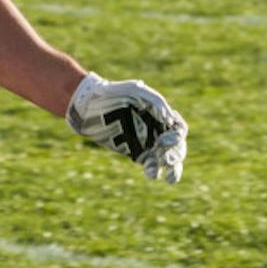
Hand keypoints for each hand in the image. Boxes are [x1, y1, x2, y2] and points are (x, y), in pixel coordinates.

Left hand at [66, 73, 187, 182]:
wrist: (87, 105)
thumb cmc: (111, 93)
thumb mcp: (133, 89)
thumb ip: (155, 100)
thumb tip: (169, 118)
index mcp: (160, 114)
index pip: (179, 128)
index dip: (177, 137)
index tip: (162, 140)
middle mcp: (156, 128)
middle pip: (177, 146)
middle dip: (176, 154)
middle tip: (167, 159)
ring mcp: (146, 141)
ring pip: (167, 158)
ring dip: (172, 168)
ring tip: (170, 177)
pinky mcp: (134, 151)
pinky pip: (150, 163)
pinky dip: (153, 170)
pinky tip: (151, 174)